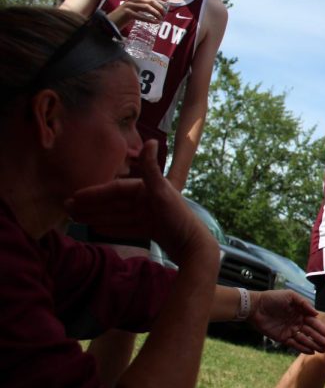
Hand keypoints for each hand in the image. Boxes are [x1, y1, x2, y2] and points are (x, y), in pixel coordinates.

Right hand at [65, 140, 210, 263]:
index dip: (94, 193)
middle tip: (66, 209)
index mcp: (147, 188)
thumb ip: (152, 168)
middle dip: (90, 205)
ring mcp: (149, 215)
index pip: (115, 189)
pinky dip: (111, 227)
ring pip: (116, 215)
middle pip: (113, 202)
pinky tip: (96, 228)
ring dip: (96, 216)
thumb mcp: (163, 192)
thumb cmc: (177, 217)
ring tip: (75, 218)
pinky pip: (125, 227)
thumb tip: (150, 140)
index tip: (74, 197)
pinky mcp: (151, 229)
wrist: (194, 246)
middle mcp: (147, 199)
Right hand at [107, 0, 167, 28]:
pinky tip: (155, 22)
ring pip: (147, 7)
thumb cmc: (126, 15)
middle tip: (164, 14)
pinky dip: (149, 19)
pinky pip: (141, 16)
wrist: (112, 21)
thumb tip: (159, 7)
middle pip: (150, 0)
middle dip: (160, 7)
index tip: (167, 0)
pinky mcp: (127, 13)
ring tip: (161, 19)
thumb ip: (144, 5)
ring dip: (156, 14)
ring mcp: (129, 5)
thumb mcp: (136, 7)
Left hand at [248, 290, 324, 353]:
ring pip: (304, 339)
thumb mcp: (290, 296)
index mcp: (300, 313)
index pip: (313, 322)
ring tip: (323, 350)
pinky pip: (294, 344)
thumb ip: (304, 303)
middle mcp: (297, 322)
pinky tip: (311, 351)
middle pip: (311, 332)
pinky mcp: (282, 338)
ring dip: (314, 345)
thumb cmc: (273, 298)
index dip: (321, 328)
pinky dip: (302, 348)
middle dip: (320, 339)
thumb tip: (316, 313)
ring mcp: (290, 331)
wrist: (255, 306)